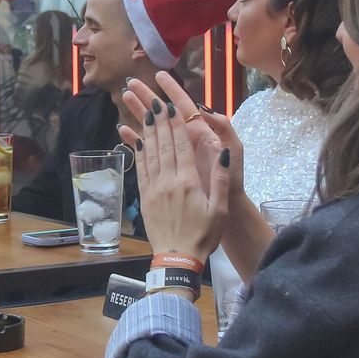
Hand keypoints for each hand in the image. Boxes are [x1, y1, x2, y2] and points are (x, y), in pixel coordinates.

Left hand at [118, 88, 230, 264]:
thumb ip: (220, 178)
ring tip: (144, 111)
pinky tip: (136, 139)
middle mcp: (168, 181)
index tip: (170, 103)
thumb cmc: (204, 235)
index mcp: (188, 181)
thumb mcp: (219, 208)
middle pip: (163, 143)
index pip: (181, 144)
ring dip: (147, 130)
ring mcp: (154, 188)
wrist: (177, 259)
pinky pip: (140, 169)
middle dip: (158, 119)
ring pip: (149, 153)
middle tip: (153, 98)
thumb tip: (222, 150)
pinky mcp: (145, 198)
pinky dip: (138, 151)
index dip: (174, 122)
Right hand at [125, 74, 244, 200]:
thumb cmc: (234, 177)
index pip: (184, 105)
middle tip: (131, 82)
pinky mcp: (166, 168)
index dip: (172, 90)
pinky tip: (123, 130)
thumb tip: (204, 109)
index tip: (159, 75)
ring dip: (138, 112)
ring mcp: (174, 153)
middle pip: (163, 114)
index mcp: (200, 132)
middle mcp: (185, 138)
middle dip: (148, 97)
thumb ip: (222, 127)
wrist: (228, 206)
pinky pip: (147, 150)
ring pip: (153, 128)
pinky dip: (135, 139)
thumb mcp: (234, 148)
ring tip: (124, 97)